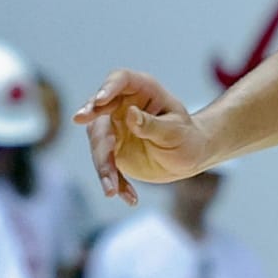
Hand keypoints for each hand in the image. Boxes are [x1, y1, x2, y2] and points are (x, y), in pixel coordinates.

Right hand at [72, 68, 212, 202]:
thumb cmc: (187, 138)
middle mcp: (121, 106)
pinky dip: (115, 183)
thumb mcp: (175, 132)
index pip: (120, 80)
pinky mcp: (112, 151)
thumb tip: (129, 115)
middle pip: (99, 113)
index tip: (99, 101)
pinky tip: (129, 197)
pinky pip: (107, 167)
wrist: (188, 157)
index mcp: (142, 90)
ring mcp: (113, 128)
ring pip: (98, 144)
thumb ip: (152, 125)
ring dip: (103, 168)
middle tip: (88, 134)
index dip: (107, 88)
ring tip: (112, 190)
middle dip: (94, 127)